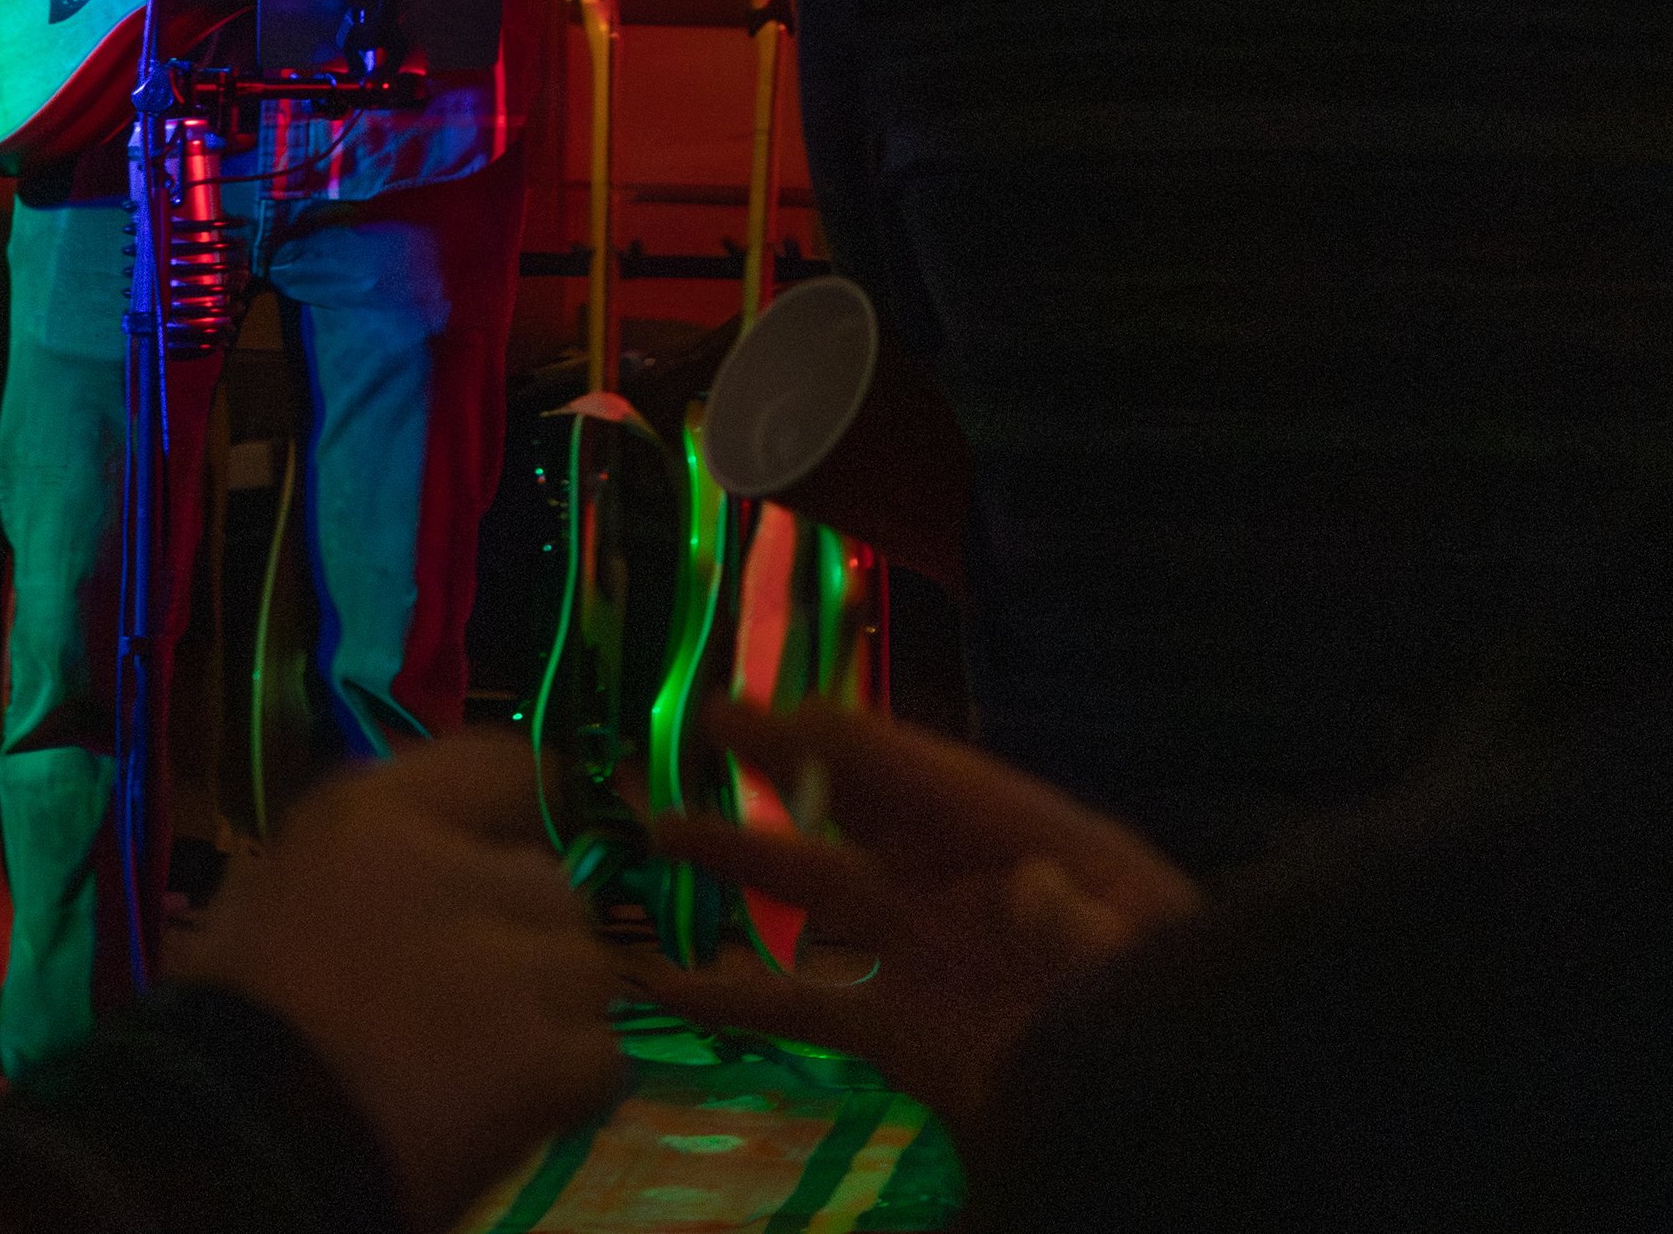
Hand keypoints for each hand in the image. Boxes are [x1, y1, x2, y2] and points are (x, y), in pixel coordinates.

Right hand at [196, 735, 618, 1233]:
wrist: (238, 1138)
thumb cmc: (231, 1016)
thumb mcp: (275, 887)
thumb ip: (365, 858)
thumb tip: (426, 866)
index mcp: (375, 812)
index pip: (505, 766)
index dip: (524, 813)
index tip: (512, 860)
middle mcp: (455, 865)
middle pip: (551, 881)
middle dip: (529, 934)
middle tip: (483, 992)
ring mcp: (508, 961)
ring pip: (588, 966)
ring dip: (558, 1010)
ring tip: (500, 1056)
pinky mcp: (541, 1057)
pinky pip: (602, 1056)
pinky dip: (573, 1084)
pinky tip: (523, 1106)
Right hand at [643, 699, 1198, 1140]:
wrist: (1178, 1132)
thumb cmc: (1176, 1028)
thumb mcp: (1151, 971)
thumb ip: (1091, 934)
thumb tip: (1026, 891)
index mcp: (1045, 846)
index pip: (935, 777)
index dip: (852, 740)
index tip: (775, 709)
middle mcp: (974, 888)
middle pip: (866, 810)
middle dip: (786, 766)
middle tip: (707, 722)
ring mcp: (935, 960)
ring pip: (825, 894)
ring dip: (746, 860)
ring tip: (663, 832)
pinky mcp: (909, 1038)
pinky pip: (811, 1005)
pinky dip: (738, 996)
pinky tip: (669, 985)